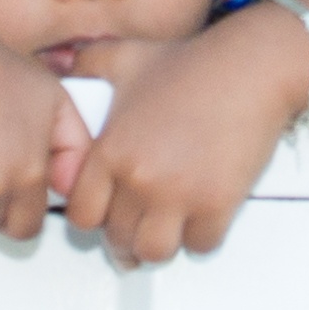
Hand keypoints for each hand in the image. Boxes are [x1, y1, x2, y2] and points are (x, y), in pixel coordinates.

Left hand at [70, 3, 308, 267]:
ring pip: (155, 252)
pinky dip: (200, 239)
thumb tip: (60, 66)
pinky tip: (201, 220)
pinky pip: (200, 245)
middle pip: (118, 239)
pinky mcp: (217, 204)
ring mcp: (179, 195)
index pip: (82, 215)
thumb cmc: (191, 64)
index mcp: (111, 150)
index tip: (106, 214)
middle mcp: (140, 178)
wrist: (249, 67)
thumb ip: (87, 64)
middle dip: (126, 238)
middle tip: (137, 232)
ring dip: (159, 247)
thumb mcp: (126, 57)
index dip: (93, 218)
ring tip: (165, 233)